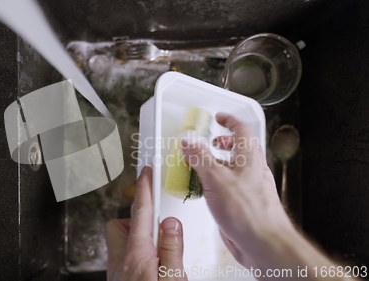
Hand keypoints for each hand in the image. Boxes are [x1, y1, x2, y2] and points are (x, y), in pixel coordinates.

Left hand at [106, 166, 187, 280]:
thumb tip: (171, 223)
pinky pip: (123, 256)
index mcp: (137, 254)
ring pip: (119, 240)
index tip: (146, 172)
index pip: (140, 213)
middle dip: (137, 218)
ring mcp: (117, 270)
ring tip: (159, 248)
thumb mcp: (173, 279)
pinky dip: (137, 252)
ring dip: (137, 237)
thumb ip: (172, 250)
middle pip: (120, 224)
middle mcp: (121, 260)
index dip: (144, 189)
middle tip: (157, 224)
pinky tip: (152, 264)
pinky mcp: (118, 279)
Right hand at [182, 113, 295, 268]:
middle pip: (239, 149)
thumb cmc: (248, 211)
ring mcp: (248, 188)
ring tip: (201, 165)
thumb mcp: (216, 178)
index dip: (229, 121)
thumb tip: (188, 141)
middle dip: (223, 143)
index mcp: (249, 157)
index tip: (219, 117)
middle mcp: (251, 170)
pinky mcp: (243, 204)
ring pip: (233, 168)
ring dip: (217, 164)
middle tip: (210, 141)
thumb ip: (200, 157)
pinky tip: (205, 191)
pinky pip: (228, 187)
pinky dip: (216, 183)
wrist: (263, 243)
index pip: (242, 130)